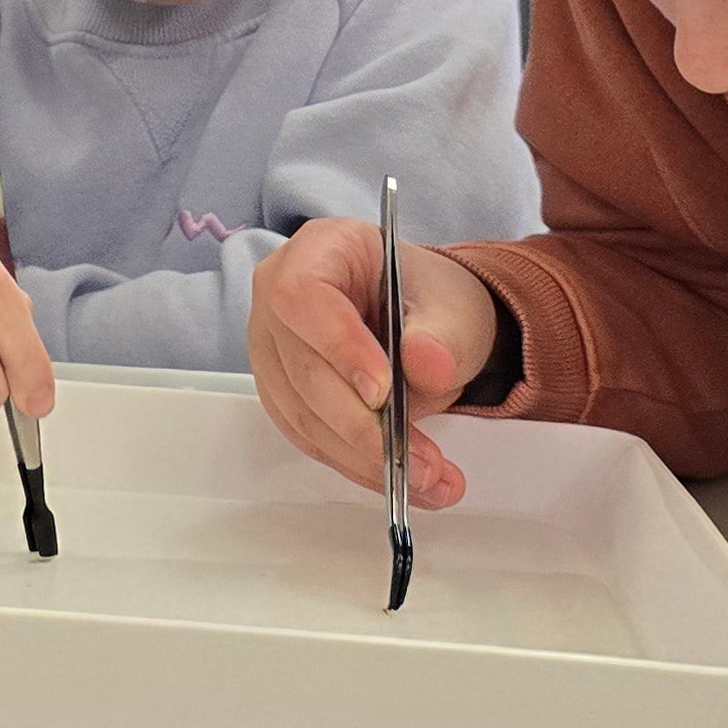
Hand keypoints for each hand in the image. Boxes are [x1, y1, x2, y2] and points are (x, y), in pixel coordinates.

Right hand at [246, 216, 495, 509]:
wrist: (426, 323)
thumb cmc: (429, 300)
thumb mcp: (453, 309)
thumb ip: (441, 336)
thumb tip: (427, 365)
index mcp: (321, 248)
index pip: (304, 295)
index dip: (338, 346)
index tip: (383, 391)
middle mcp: (279, 294)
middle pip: (303, 368)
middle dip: (363, 426)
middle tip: (422, 461)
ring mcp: (273, 347)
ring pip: (303, 413)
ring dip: (363, 456)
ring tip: (427, 478)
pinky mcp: (282, 392)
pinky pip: (308, 436)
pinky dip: (354, 463)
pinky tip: (397, 476)